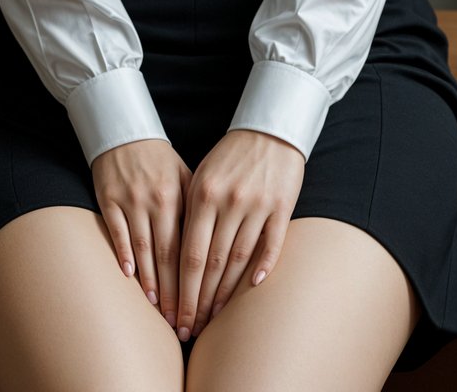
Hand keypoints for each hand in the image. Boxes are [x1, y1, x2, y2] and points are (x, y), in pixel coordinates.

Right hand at [91, 138, 192, 328]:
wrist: (125, 131)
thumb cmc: (160, 160)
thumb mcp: (186, 177)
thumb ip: (199, 209)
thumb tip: (219, 244)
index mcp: (181, 196)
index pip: (191, 247)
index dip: (195, 280)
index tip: (201, 306)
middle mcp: (158, 200)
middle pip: (168, 254)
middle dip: (175, 291)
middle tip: (180, 320)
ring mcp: (132, 200)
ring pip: (143, 248)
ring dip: (151, 281)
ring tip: (158, 308)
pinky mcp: (109, 200)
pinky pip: (118, 232)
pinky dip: (124, 255)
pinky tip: (129, 277)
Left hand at [177, 129, 305, 341]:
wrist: (269, 128)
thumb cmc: (229, 156)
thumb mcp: (201, 176)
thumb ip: (190, 213)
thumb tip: (176, 258)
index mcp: (203, 195)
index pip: (189, 255)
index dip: (182, 291)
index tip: (175, 316)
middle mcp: (229, 202)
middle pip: (212, 264)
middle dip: (199, 301)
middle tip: (191, 328)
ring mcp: (256, 205)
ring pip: (239, 260)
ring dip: (226, 294)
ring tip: (215, 319)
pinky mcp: (281, 206)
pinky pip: (271, 244)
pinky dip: (262, 266)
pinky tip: (253, 288)